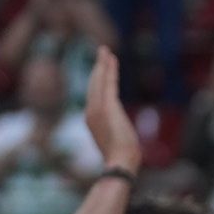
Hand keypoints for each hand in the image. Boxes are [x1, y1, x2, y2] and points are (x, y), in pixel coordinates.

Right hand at [84, 47, 139, 172]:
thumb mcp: (116, 142)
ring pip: (99, 80)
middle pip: (94, 84)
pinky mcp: (107, 106)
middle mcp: (91, 111)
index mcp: (92, 119)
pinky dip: (108, 69)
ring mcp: (97, 108)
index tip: (102, 70)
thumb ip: (115, 133)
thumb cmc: (122, 158)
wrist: (120, 162)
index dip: (98, 80)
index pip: (95, 95)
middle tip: (102, 53)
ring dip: (103, 64)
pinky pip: (107, 82)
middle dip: (98, 68)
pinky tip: (110, 58)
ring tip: (105, 50)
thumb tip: (122, 137)